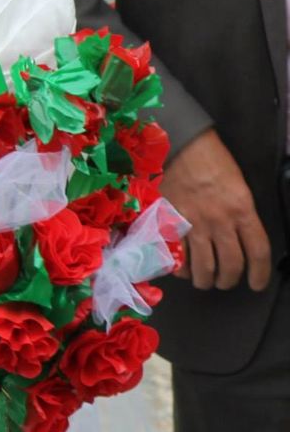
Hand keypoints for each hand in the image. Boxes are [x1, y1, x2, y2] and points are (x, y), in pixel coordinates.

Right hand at [161, 129, 270, 290]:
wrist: (181, 148)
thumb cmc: (213, 162)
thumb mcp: (239, 187)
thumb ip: (240, 215)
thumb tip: (238, 239)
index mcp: (242, 210)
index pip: (258, 252)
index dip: (260, 274)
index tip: (256, 283)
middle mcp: (220, 222)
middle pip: (231, 265)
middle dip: (229, 280)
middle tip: (225, 281)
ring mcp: (194, 225)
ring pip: (204, 268)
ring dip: (206, 281)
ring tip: (204, 281)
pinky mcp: (172, 225)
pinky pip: (178, 257)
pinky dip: (181, 269)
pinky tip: (183, 269)